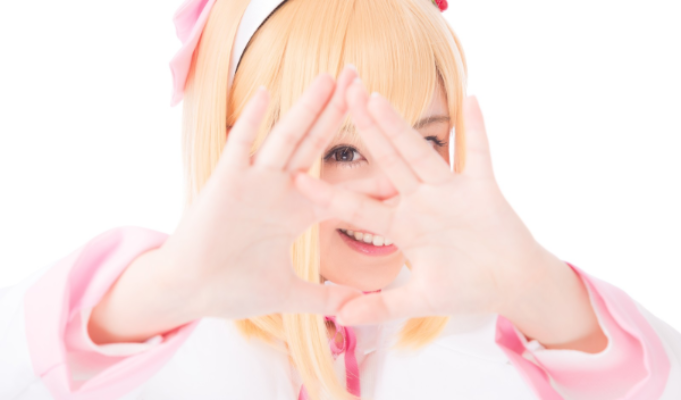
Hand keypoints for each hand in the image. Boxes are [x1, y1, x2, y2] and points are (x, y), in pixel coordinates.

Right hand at [89, 67, 362, 343]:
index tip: (398, 155)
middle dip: (339, 113)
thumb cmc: (233, 288)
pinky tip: (268, 94)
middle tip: (362, 82)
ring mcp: (254, 182)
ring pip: (287, 138)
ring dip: (307, 108)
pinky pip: (241, 146)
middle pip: (316, 144)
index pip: (341, 188)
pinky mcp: (227, 182)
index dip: (369, 174)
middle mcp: (280, 190)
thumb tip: (354, 310)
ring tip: (331, 78)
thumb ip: (322, 297)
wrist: (190, 291)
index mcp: (297, 212)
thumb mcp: (288, 294)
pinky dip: (252, 122)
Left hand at [295, 79, 605, 350]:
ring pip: (421, 153)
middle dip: (364, 133)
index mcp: (403, 226)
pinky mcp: (483, 188)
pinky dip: (477, 131)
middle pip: (387, 162)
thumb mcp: (420, 301)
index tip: (297, 177)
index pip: (359, 206)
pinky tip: (471, 100)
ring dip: (400, 127)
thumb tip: (341, 319)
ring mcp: (451, 191)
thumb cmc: (468, 289)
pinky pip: (479, 154)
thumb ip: (382, 306)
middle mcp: (421, 202)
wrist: (512, 285)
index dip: (330, 194)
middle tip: (339, 101)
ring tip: (376, 97)